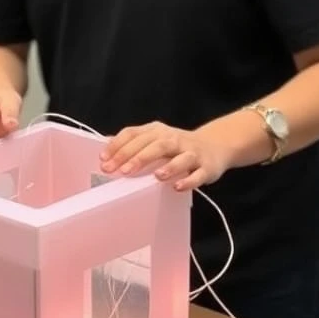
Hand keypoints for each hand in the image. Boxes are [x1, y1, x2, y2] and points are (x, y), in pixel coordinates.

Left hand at [99, 121, 230, 190]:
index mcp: (157, 131)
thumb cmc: (177, 146)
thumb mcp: (154, 139)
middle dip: (136, 157)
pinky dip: (188, 180)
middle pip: (154, 145)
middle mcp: (173, 139)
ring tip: (155, 176)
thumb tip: (106, 145)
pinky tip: (177, 186)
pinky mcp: (206, 167)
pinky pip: (198, 174)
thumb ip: (133, 142)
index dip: (118, 145)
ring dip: (168, 166)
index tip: (103, 159)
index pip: (134, 134)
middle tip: (120, 170)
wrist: (215, 146)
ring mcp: (191, 152)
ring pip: (179, 157)